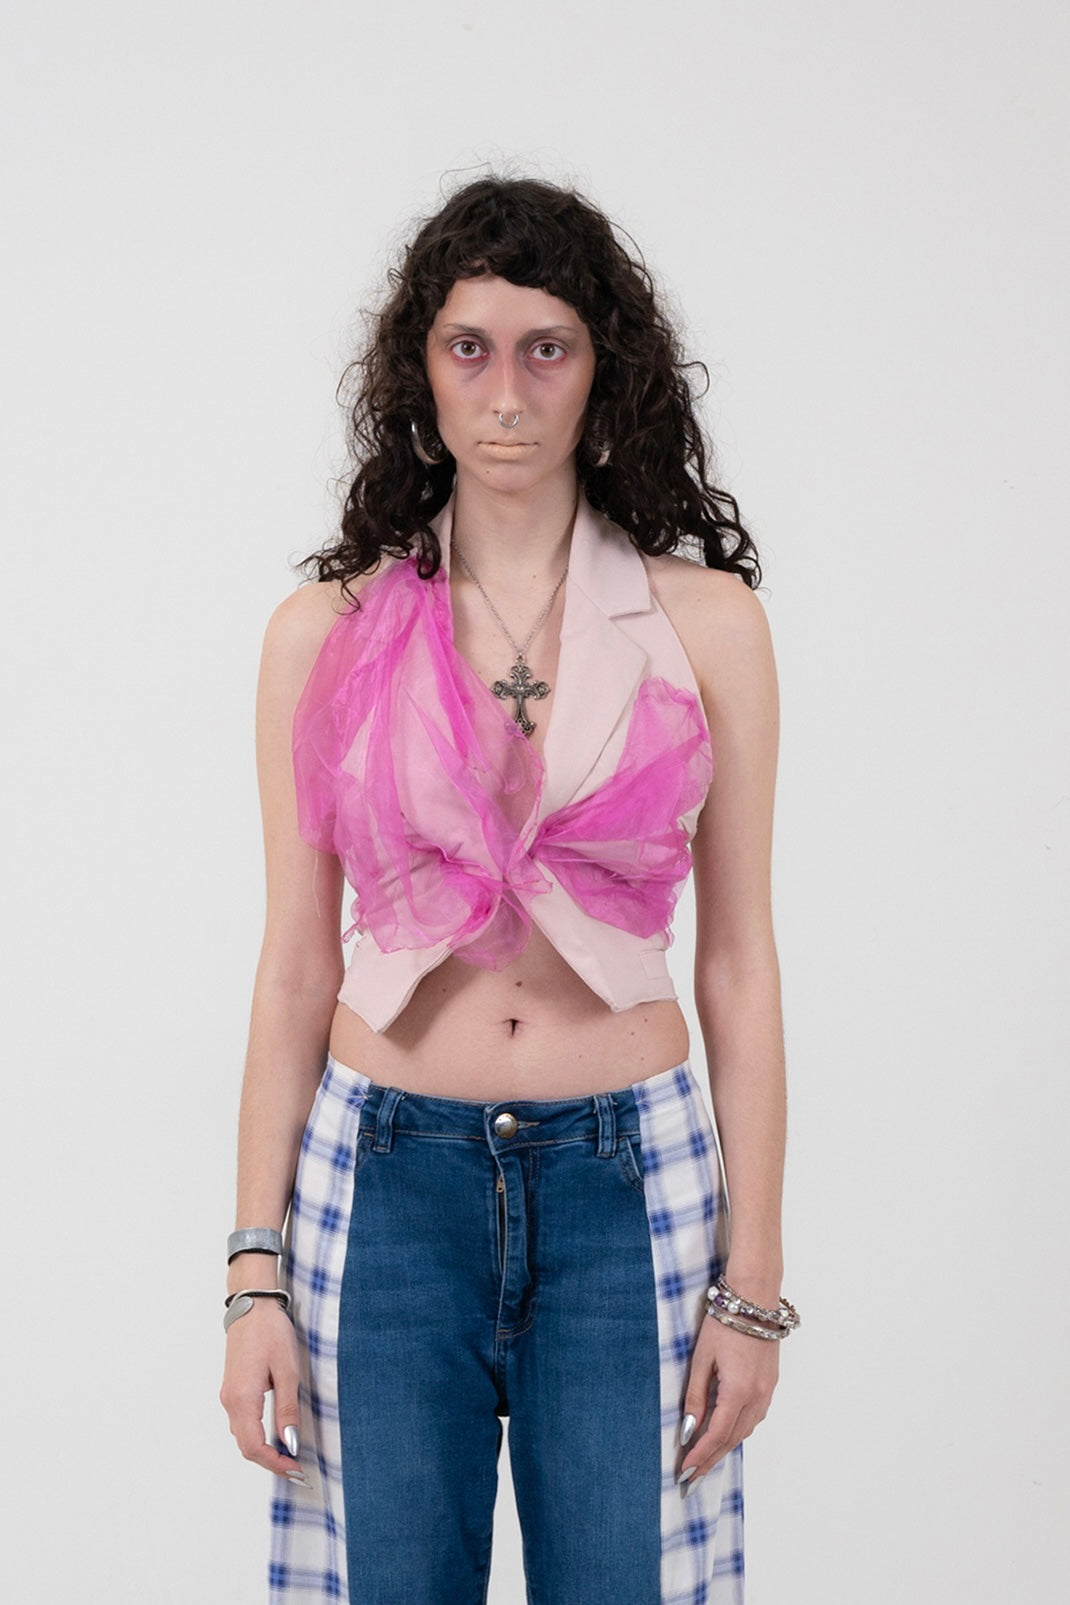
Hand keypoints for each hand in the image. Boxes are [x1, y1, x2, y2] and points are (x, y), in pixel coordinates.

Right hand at [219, 1302, 307, 1482]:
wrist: (252, 1306)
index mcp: (242, 1399)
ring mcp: (229, 1396)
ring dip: (263, 1451)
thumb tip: (289, 1443)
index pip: (254, 1447)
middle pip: (246, 1446)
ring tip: (289, 1456)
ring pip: (243, 1436)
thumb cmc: (271, 1332)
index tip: (296, 1470)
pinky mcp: (233, 1389)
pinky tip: (276, 1435)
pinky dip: (257, 1436)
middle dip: (270, 1462)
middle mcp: (230, 1402)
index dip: (275, 1464)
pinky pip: (242, 1422)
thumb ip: (287, 1409)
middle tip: (296, 1469)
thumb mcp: (287, 1370)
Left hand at [677, 1315, 778, 1487]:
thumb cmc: (725, 1323)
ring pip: (745, 1430)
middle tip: (692, 1479)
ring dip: (725, 1447)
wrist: (756, 1298)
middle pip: (732, 1439)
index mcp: (738, 1391)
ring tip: (705, 1461)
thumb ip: (696, 1396)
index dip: (700, 1456)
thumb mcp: (702, 1358)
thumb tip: (688, 1428)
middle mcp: (757, 1396)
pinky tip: (725, 1434)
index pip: (716, 1435)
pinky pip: (754, 1417)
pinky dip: (738, 1430)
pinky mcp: (770, 1384)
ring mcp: (767, 1391)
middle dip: (711, 1460)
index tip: (685, 1473)